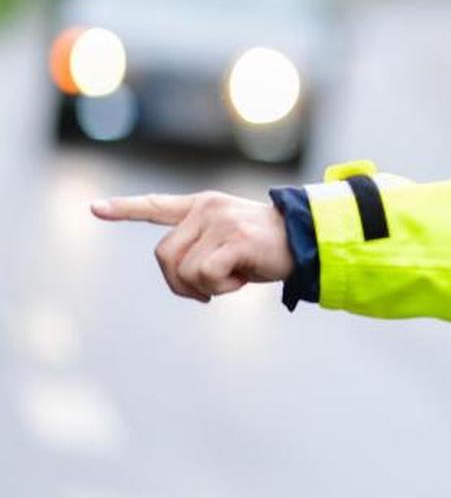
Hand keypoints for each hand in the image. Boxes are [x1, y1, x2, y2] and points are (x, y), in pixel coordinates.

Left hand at [91, 192, 292, 301]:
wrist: (309, 240)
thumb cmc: (271, 248)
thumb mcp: (231, 243)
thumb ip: (203, 249)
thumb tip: (183, 281)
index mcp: (204, 206)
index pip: (157, 206)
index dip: (125, 209)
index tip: (94, 209)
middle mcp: (207, 209)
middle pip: (164, 256)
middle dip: (180, 283)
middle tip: (209, 291)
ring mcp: (220, 222)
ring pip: (184, 269)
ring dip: (207, 286)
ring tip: (235, 277)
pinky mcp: (233, 239)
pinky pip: (205, 275)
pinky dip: (222, 287)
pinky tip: (243, 278)